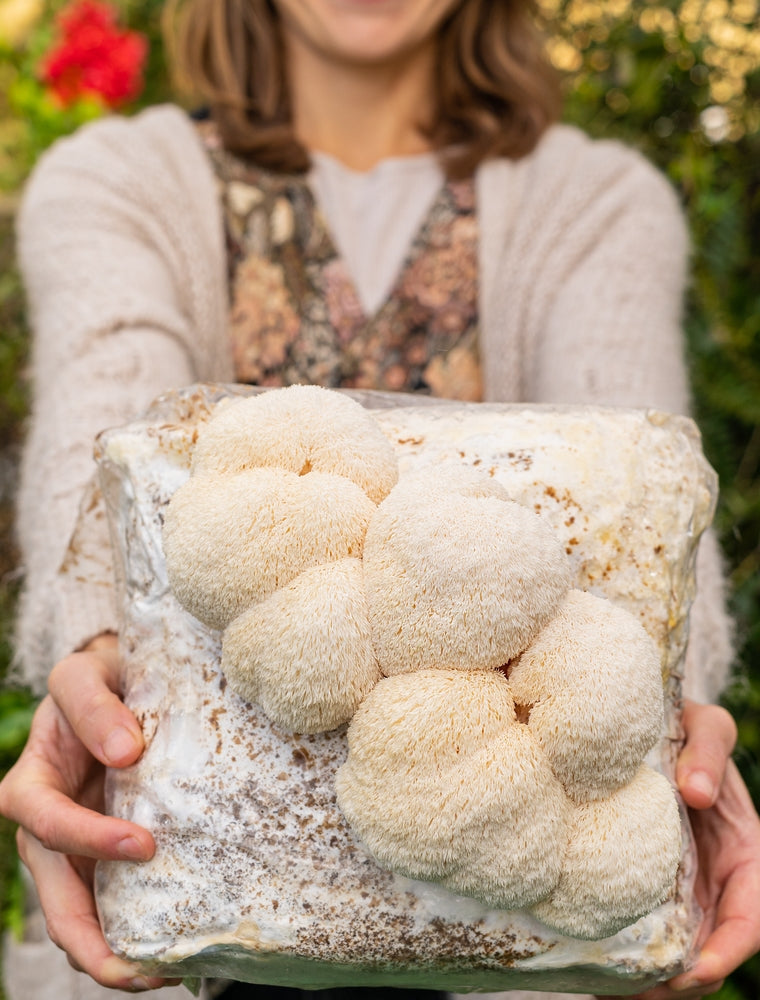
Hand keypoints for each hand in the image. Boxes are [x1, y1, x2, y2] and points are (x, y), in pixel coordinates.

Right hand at [0, 635, 179, 990]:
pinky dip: (136, 934)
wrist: (118, 681)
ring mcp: (76, 849)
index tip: (144, 844)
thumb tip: (126, 752)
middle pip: (56, 901)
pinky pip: (112, 906)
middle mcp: (47, 826)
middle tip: (147, 967)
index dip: (90, 839)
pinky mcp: (106, 858)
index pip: (48, 823)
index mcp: (32, 784)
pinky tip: (173, 953)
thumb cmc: (101, 677)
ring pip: (81, 919)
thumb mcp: (87, 675)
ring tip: (165, 973)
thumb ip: (96, 706)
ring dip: (116, 955)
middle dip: (95, 942)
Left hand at [598, 700, 759, 999]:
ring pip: (674, 951)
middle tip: (636, 991)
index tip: (696, 970)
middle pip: (709, 952)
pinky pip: (642, 928)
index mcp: (748, 856)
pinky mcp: (648, 886)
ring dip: (648, 980)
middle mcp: (718, 883)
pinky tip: (589, 960)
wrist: (653, 728)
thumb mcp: (708, 727)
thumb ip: (708, 752)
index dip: (728, 952)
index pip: (750, 920)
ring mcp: (683, 890)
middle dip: (680, 982)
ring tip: (606, 987)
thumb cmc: (688, 727)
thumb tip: (695, 792)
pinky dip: (624, 952)